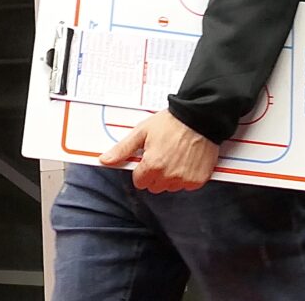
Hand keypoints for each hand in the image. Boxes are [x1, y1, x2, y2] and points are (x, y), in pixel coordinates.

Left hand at [99, 110, 220, 192]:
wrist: (200, 117)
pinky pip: (186, 186)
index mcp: (152, 165)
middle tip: (163, 155)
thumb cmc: (171, 122)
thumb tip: (105, 160)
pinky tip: (187, 160)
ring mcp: (184, 179)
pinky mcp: (198, 180)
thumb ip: (122, 149)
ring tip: (176, 156)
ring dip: (171, 176)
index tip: (149, 158)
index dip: (142, 169)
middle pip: (154, 187)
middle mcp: (168, 176)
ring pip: (170, 187)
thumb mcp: (142, 131)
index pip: (139, 182)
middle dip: (155, 174)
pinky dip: (186, 176)